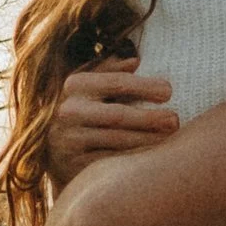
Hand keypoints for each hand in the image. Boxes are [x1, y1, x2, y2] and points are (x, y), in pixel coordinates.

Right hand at [45, 59, 180, 183]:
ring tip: (170, 137)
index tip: (169, 91)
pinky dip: (135, 158)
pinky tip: (153, 157)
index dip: (145, 86)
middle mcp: (68, 111)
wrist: (51, 148)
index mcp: (75, 85)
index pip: (116, 83)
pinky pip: (111, 161)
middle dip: (150, 118)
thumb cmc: (82, 108)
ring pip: (117, 140)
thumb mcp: (90, 84)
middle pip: (118, 114)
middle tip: (175, 120)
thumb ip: (110, 70)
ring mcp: (70, 140)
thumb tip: (135, 61)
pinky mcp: (74, 164)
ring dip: (148, 139)